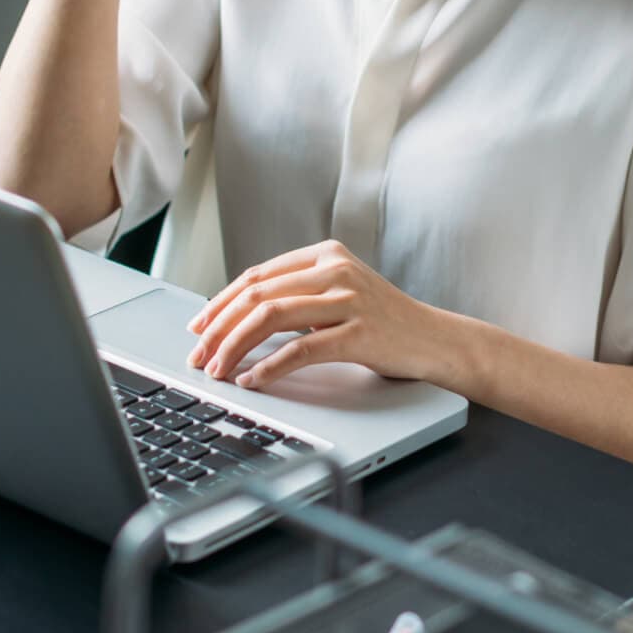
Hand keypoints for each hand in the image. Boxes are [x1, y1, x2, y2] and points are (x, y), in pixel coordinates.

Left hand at [184, 240, 441, 390]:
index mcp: (326, 253)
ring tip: (218, 369)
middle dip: (219, 328)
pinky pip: (301, 349)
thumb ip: (299, 293)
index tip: (198, 327)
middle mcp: (335, 269)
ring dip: (235, 346)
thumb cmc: (383, 322)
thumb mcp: (340, 293)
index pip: (257, 275)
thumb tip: (235, 317)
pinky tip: (253, 379)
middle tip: (199, 354)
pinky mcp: (360, 333)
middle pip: (258, 295)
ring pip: (271, 317)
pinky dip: (269, 366)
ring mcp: (349, 299)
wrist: (435, 340)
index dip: (220, 302)